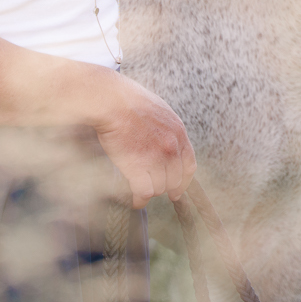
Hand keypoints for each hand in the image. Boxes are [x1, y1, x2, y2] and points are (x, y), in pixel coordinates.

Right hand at [88, 69, 195, 207]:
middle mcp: (172, 147)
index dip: (183, 181)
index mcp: (178, 132)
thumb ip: (165, 128)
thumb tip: (163, 140)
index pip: (189, 165)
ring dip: (150, 191)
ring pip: (159, 187)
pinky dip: (140, 200)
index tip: (177, 190)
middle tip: (154, 190)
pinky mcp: (138, 166)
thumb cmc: (127, 101)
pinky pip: (144, 192)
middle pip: (174, 180)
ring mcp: (156, 158)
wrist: (111, 101)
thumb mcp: (158, 110)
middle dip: (164, 188)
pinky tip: (135, 201)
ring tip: (140, 192)